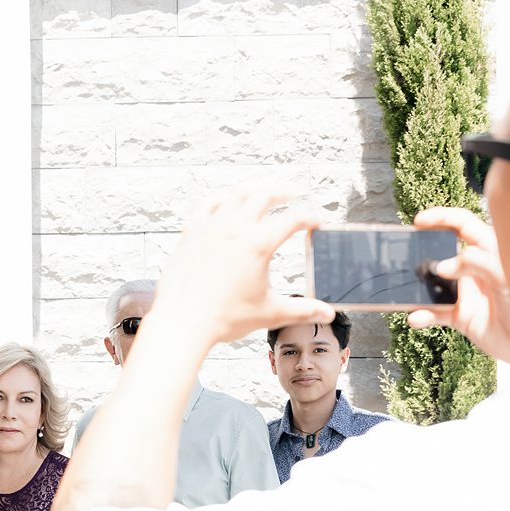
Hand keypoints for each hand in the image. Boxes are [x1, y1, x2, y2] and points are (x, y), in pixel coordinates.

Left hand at [149, 191, 332, 346]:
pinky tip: (227, 200)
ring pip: (236, 193)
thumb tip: (326, 314)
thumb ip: (302, 310)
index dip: (310, 218)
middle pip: (265, 194)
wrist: (183, 322)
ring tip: (263, 190)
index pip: (293, 219)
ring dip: (254, 188)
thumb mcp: (269, 313)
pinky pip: (207, 202)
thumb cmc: (223, 319)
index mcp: (258, 244)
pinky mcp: (191, 231)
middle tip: (292, 193)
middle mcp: (234, 228)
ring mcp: (211, 226)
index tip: (315, 222)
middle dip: (283, 191)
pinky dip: (222, 197)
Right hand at [409, 207, 509, 370]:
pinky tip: (416, 317)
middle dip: (422, 252)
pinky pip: (434, 312)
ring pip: (433, 284)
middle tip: (405, 255)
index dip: (442, 219)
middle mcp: (476, 270)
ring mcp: (467, 293)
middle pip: (442, 252)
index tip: (420, 221)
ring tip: (406, 289)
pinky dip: (422, 315)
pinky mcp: (461, 316)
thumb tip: (442, 265)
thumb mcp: (509, 279)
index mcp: (492, 252)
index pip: (464, 226)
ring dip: (418, 286)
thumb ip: (478, 264)